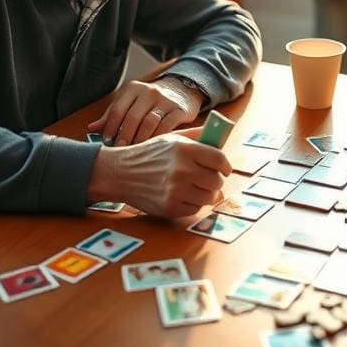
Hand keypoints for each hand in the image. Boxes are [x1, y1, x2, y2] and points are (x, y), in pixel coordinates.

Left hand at [87, 77, 203, 145]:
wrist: (181, 91)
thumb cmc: (149, 101)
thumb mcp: (130, 102)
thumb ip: (112, 114)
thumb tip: (91, 128)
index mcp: (133, 89)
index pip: (118, 109)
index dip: (110, 126)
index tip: (106, 140)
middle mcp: (149, 92)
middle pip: (133, 117)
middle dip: (124, 136)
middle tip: (120, 149)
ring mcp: (165, 101)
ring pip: (149, 123)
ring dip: (139, 140)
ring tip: (134, 151)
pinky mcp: (179, 110)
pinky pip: (166, 127)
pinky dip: (157, 139)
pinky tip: (152, 148)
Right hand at [87, 127, 231, 217]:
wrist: (120, 173)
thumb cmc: (149, 154)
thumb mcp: (172, 138)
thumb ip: (197, 137)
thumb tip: (221, 138)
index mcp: (184, 149)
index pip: (219, 160)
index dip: (226, 166)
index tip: (225, 169)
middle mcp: (182, 170)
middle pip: (216, 181)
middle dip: (216, 180)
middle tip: (209, 178)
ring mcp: (176, 191)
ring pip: (208, 197)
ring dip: (206, 193)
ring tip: (196, 187)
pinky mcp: (170, 208)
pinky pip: (194, 209)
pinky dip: (193, 203)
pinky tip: (183, 195)